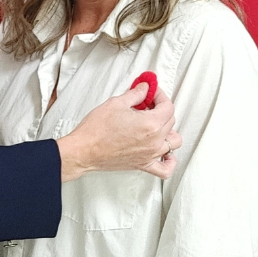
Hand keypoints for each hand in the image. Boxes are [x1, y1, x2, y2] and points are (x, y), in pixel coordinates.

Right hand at [55, 83, 181, 181]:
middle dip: (160, 108)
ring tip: (155, 124)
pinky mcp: (143, 164)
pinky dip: (169, 161)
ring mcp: (151, 154)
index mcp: (151, 124)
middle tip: (146, 103)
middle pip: (170, 121)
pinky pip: (165, 168)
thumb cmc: (96, 129)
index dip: (160, 96)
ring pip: (173, 142)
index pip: (168, 106)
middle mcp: (155, 141)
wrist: (84, 150)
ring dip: (168, 130)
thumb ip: (136, 94)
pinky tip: (164, 153)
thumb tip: (144, 88)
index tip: (151, 92)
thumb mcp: (116, 103)